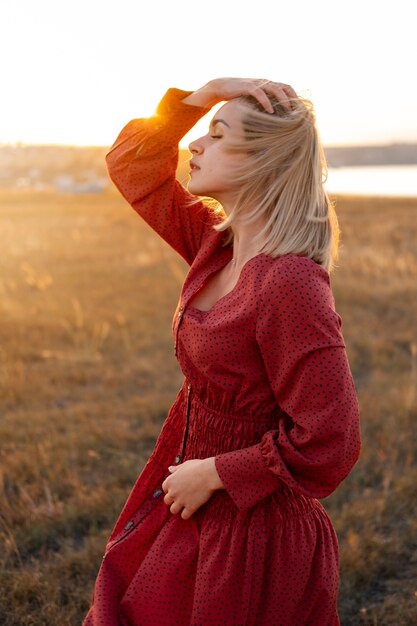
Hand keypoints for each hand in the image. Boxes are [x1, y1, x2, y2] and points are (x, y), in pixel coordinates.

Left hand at [161, 457, 222, 519]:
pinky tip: (192, 509)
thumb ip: (176, 469)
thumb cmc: (198, 467)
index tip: (178, 488)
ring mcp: (181, 501)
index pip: (164, 489)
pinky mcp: (190, 507)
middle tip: (181, 497)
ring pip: (173, 510)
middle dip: (173, 499)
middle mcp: (173, 492)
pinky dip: (187, 514)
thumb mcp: (185, 465)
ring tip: (185, 505)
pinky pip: (184, 516)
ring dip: (178, 508)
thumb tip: (170, 469)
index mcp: (170, 481)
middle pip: (167, 501)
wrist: (209, 474)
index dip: (171, 489)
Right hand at [182, 77, 296, 112]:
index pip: (287, 88)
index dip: (295, 97)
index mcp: (268, 85)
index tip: (299, 110)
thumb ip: (263, 105)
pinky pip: (260, 93)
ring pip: (275, 88)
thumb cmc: (237, 96)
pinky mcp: (248, 87)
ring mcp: (257, 84)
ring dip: (283, 99)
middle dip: (293, 99)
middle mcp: (265, 82)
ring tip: (288, 111)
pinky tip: (270, 111)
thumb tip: (272, 120)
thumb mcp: (253, 101)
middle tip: (297, 112)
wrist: (221, 87)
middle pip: (285, 87)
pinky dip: (266, 102)